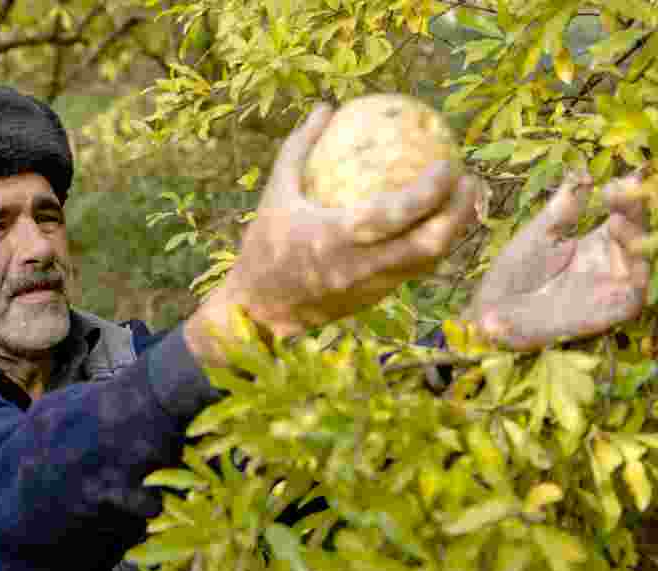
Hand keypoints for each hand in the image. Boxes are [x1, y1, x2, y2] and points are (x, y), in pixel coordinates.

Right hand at [186, 105, 478, 360]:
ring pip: (430, 262)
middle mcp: (359, 266)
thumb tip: (325, 106)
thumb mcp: (275, 192)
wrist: (259, 307)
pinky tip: (441, 223)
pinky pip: (416, 270)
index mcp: (335, 237)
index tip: (447, 163)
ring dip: (455, 231)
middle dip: (459, 213)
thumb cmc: (265, 243)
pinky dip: (435, 246)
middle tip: (469, 180)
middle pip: (428, 244)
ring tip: (467, 200)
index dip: (430, 191)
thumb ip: (300, 148)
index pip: (396, 214)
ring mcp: (371, 287)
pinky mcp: (375, 298)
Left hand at [464, 172, 650, 350]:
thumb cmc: (513, 273)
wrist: (494, 309)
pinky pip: (635, 293)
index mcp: (594, 243)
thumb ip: (563, 208)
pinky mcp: (611, 311)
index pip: (622, 215)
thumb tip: (582, 173)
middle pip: (638, 233)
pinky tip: (623, 260)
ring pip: (642, 259)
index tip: (617, 181)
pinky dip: (636, 275)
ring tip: (617, 221)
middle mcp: (610, 263)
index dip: (625, 198)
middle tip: (622, 192)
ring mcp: (612, 287)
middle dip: (635, 211)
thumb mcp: (538, 234)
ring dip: (635, 238)